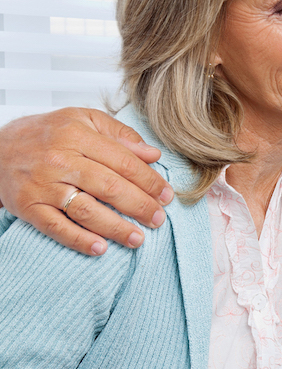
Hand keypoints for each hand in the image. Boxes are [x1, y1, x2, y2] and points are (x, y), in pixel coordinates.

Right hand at [0, 108, 172, 254]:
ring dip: (116, 227)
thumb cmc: (47, 134)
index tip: (167, 195)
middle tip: (158, 219)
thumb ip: (120, 135)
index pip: (124, 162)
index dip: (149, 181)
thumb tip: (153, 154)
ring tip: (138, 238)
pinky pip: (56, 227)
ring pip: (86, 210)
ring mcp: (43, 186)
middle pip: (110, 187)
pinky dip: (79, 240)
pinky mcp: (28, 207)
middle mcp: (60, 160)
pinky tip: (101, 248)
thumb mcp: (84, 120)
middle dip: (140, 206)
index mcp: (78, 135)